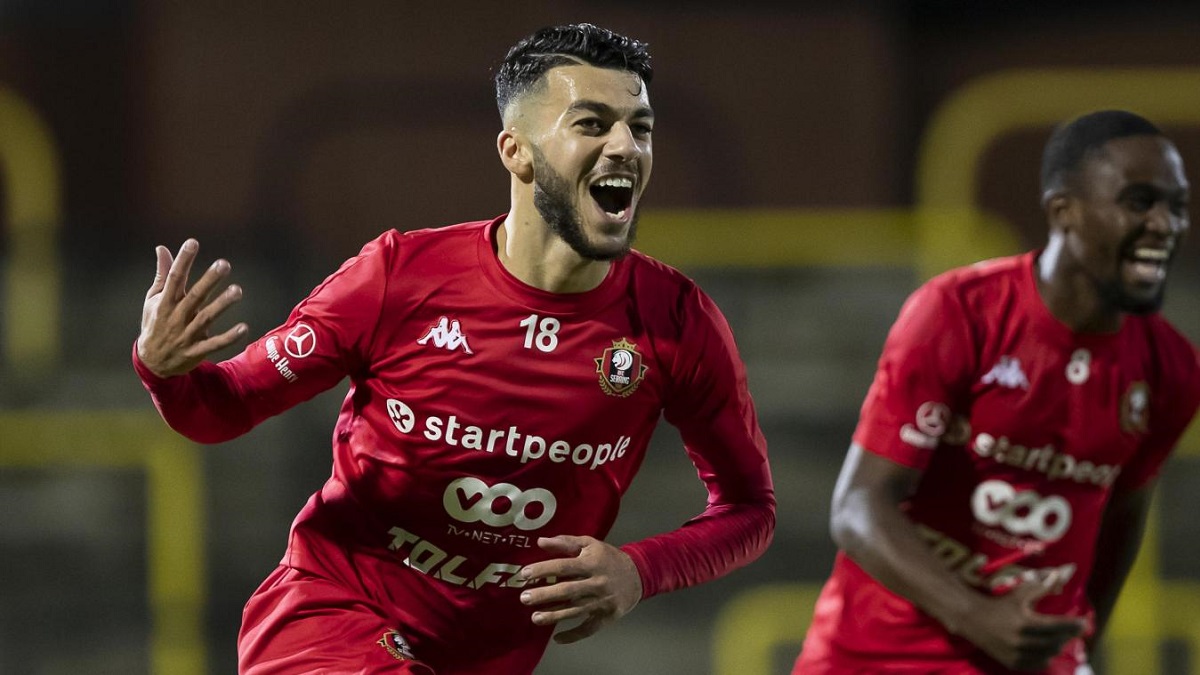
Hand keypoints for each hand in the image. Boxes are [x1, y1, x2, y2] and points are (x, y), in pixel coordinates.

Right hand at [137, 239, 246, 377]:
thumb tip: (162, 248)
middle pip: (194, 296)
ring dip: (222, 304)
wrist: (152, 362)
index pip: (174, 278)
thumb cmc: (155, 324)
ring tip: (237, 290)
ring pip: (206, 318)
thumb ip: (162, 275)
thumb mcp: (153, 300)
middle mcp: (176, 317)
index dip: (183, 260)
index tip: (193, 242)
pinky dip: (229, 337)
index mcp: (165, 302)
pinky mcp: (196, 351)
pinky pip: (215, 344)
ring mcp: (187, 335)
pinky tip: (244, 328)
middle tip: (224, 264)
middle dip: (209, 280)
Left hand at [517, 535, 642, 643]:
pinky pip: (589, 628)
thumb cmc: (608, 558)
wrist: (638, 575)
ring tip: (535, 618)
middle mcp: (596, 583)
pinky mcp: (606, 616)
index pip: (564, 566)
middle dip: (545, 595)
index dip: (544, 570)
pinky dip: (573, 635)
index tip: (525, 574)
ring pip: (575, 611)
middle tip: (524, 598)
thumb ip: (566, 543)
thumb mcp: (590, 544)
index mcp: (591, 563)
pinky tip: (557, 638)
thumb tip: (540, 542)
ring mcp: (602, 601)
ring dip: (554, 616)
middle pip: (568, 590)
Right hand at [954, 572, 1086, 671]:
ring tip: (1059, 637)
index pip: (1058, 627)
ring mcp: (1017, 654)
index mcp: (1025, 623)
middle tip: (1074, 629)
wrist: (972, 619)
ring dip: (1057, 646)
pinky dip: (1045, 656)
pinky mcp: (1012, 663)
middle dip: (1068, 635)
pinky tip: (1046, 648)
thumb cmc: (998, 603)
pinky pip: (1038, 664)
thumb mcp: (1019, 593)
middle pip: (1056, 642)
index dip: (1073, 625)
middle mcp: (1021, 641)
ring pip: (1049, 655)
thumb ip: (1041, 586)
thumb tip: (1059, 575)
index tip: (1083, 623)